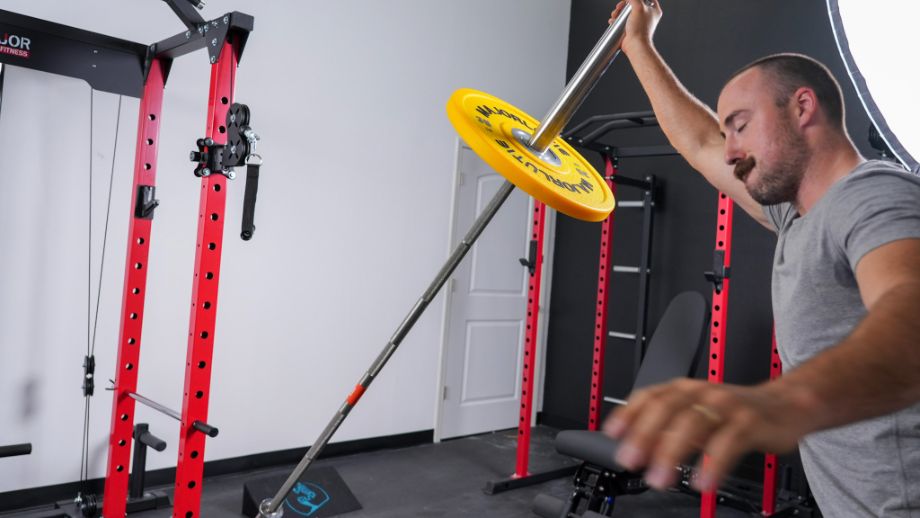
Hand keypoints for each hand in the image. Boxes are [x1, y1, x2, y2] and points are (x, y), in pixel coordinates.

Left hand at [602, 378, 815, 491]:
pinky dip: (713, 463)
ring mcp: (727, 405)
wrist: (786, 405)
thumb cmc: (735, 412)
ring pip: (693, 423)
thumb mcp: (695, 416)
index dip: (629, 413)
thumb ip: (666, 429)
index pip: (650, 396)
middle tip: (630, 461)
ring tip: (659, 478)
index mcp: (685, 389)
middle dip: (644, 435)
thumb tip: (634, 448)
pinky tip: (702, 481)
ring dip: (672, 452)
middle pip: (667, 409)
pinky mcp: (750, 422)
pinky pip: (728, 442)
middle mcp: (702, 393)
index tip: (612, 433)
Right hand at [609, 0, 662, 55]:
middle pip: (633, 4)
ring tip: (615, 15)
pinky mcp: (630, 28)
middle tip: (620, 7)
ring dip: (618, 12)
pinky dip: (616, 20)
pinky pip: (622, 20)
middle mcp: (647, 15)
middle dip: (624, 5)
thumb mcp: (638, 7)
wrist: (635, 45)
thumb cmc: (640, 30)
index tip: (628, 0)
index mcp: (654, 10)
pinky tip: (613, 21)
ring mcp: (638, 22)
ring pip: (626, 12)